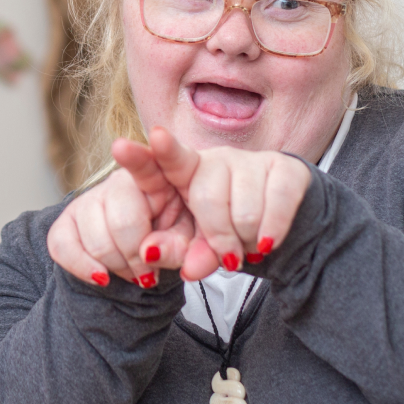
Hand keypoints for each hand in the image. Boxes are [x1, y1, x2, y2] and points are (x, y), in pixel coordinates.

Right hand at [47, 140, 194, 288]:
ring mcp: (89, 199)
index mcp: (160, 178)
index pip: (154, 162)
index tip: (158, 135)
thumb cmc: (169, 241)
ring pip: (96, 238)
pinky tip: (102, 276)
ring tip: (132, 272)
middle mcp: (120, 182)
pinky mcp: (65, 222)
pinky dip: (84, 268)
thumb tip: (150, 252)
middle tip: (149, 272)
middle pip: (124, 219)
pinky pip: (63, 246)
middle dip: (137, 256)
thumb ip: (181, 247)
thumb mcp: (188, 246)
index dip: (155, 150)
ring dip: (117, 267)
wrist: (134, 259)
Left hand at [136, 127, 310, 280]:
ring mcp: (249, 160)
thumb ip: (172, 251)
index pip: (160, 162)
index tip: (119, 148)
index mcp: (181, 173)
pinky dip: (272, 233)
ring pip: (245, 210)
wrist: (277, 228)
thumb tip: (151, 255)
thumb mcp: (192, 246)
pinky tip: (268, 241)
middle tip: (228, 256)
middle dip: (219, 237)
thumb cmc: (223, 231)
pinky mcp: (285, 169)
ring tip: (247, 242)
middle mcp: (213, 159)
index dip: (141, 156)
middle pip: (207, 199)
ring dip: (247, 240)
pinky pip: (278, 206)